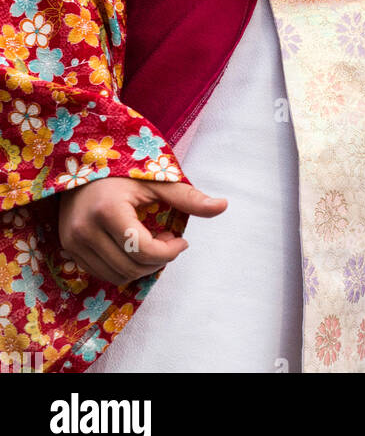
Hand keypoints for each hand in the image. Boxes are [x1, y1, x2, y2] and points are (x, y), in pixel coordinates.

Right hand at [58, 175, 227, 286]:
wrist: (82, 160)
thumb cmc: (124, 168)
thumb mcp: (156, 179)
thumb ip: (188, 196)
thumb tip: (223, 206)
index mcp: (107, 210)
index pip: (143, 250)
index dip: (169, 252)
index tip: (182, 239)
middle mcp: (84, 230)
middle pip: (131, 267)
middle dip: (158, 259)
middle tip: (169, 239)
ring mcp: (72, 241)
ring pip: (116, 275)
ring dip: (141, 266)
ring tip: (152, 240)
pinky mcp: (68, 248)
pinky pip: (102, 272)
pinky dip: (124, 266)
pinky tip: (133, 246)